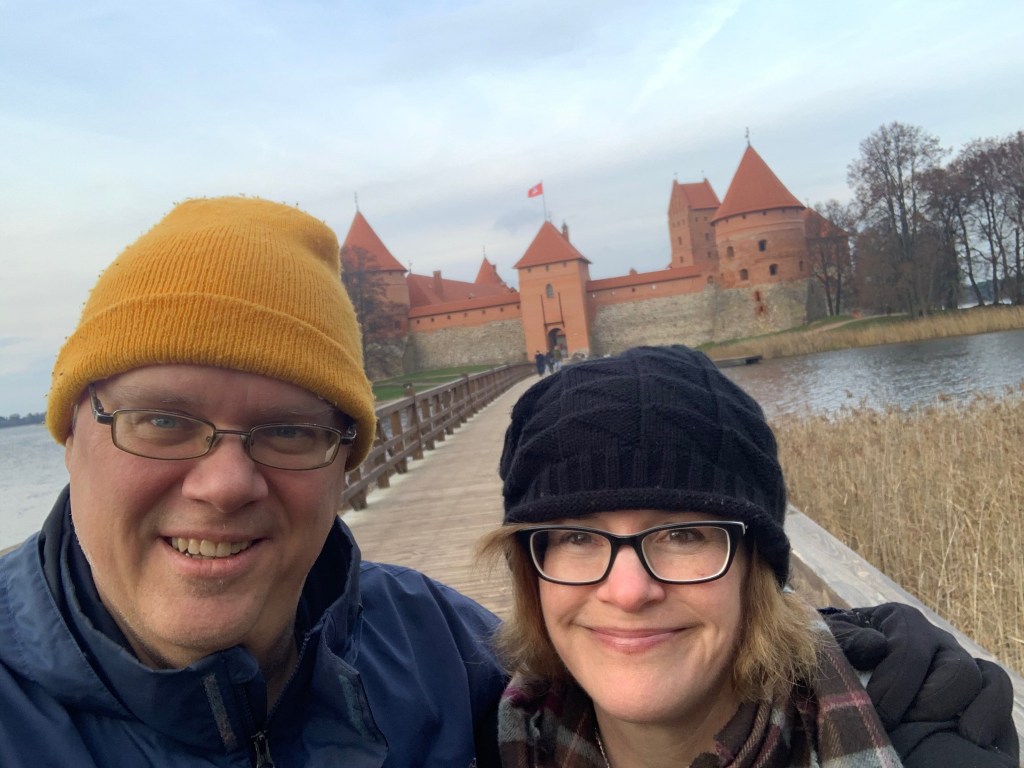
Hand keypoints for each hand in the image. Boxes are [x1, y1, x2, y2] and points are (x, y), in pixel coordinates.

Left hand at [822, 602, 1018, 764]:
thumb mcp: (830, 642)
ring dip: (977, 712)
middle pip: (958, 669)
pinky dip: (994, 716)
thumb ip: (845, 639)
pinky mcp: (973, 690)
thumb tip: (876, 645)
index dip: (894, 688)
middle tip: (904, 726)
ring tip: (960, 738)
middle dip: (932, 703)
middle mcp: (938, 640)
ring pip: (988, 682)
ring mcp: (959, 664)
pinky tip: (974, 740)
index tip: (875, 715)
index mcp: (902, 621)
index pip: (910, 652)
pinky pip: (997, 696)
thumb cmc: (836, 655)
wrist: (844, 667)